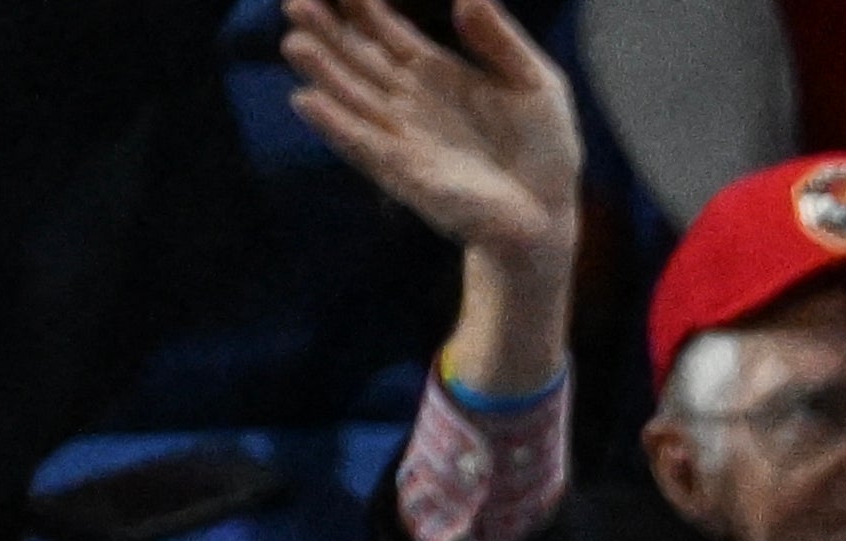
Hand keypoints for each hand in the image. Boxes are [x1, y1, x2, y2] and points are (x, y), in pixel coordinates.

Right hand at [278, 0, 583, 270]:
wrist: (550, 214)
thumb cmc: (544, 149)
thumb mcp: (534, 81)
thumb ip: (500, 39)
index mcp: (436, 74)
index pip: (387, 32)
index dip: (361, 8)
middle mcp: (410, 102)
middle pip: (359, 60)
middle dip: (328, 32)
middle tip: (295, 4)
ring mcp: (404, 137)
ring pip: (354, 98)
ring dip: (324, 73)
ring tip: (296, 42)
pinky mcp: (407, 174)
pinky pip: (364, 145)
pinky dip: (336, 125)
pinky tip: (308, 101)